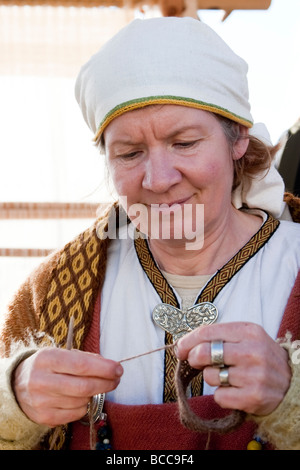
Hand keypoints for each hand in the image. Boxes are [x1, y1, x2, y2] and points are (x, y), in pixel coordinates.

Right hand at [13, 348, 122, 426]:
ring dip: (95, 394)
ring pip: (82, 401)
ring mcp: (41, 401)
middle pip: (84, 387)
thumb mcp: (61, 354)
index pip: (81, 365)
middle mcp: (41, 380)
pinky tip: (81, 398)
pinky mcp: (44, 417)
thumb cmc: (48, 366)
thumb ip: (84, 358)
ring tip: (94, 386)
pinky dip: (84, 406)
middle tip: (116, 380)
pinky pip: (76, 414)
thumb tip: (110, 367)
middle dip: (106, 383)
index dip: (104, 368)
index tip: (118, 369)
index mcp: (47, 358)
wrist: (18, 384)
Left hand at [176, 322, 290, 415]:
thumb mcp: (246, 338)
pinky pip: (219, 396)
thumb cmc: (260, 358)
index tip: (180, 348)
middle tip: (196, 362)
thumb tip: (184, 345)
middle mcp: (252, 351)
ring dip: (212, 378)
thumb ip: (219, 338)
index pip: (207, 331)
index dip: (188, 341)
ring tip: (228, 377)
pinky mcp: (253, 397)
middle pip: (204, 353)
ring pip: (210, 376)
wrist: (291, 384)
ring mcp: (254, 375)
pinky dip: (222, 395)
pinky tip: (235, 391)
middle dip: (194, 358)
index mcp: (248, 331)